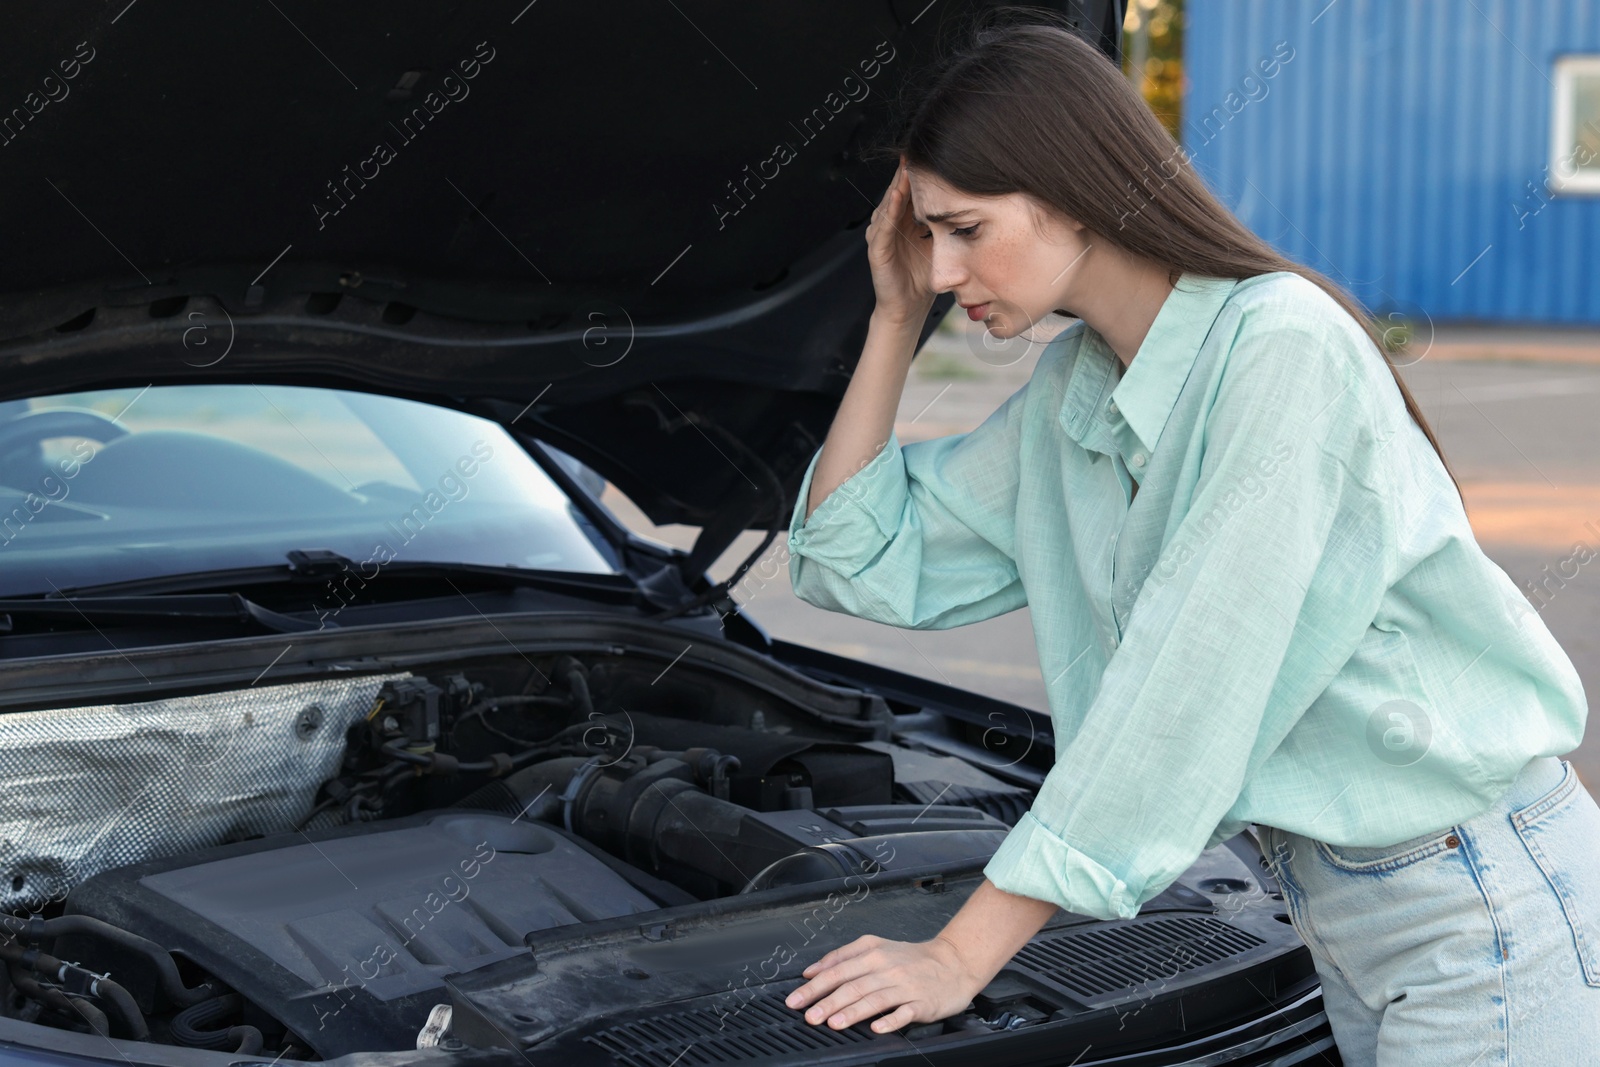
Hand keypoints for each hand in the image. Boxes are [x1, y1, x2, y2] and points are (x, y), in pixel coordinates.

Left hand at [785, 933, 980, 1033]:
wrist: (953, 962)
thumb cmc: (912, 959)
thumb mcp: (876, 947)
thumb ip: (843, 956)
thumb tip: (812, 971)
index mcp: (873, 953)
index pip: (837, 969)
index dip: (815, 985)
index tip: (796, 999)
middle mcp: (887, 968)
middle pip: (852, 985)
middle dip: (827, 1001)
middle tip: (809, 1016)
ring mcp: (905, 986)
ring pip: (874, 999)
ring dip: (852, 1011)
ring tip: (833, 1023)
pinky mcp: (922, 1002)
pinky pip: (904, 1012)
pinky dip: (890, 1020)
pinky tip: (876, 1029)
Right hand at [866, 157, 935, 326]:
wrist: (909, 308)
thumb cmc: (923, 278)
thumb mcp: (941, 245)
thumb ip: (948, 225)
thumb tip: (973, 206)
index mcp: (905, 222)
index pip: (910, 191)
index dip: (917, 174)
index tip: (929, 155)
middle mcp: (890, 225)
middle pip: (897, 192)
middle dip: (905, 173)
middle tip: (914, 152)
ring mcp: (881, 237)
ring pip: (888, 205)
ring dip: (897, 187)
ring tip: (906, 169)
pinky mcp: (877, 252)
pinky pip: (883, 228)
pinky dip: (889, 212)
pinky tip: (896, 198)